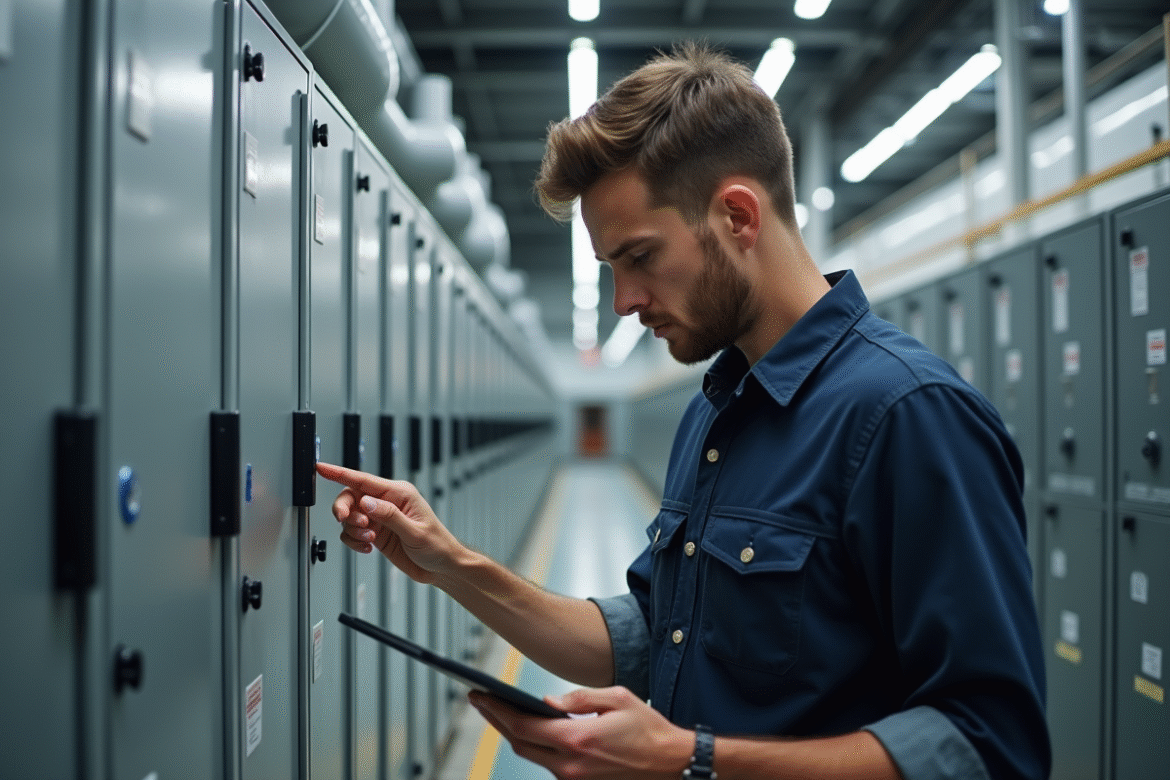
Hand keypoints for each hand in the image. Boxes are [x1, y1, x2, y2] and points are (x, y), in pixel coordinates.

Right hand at [316, 462, 466, 585]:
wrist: (441, 568)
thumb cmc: (437, 546)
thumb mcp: (415, 531)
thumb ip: (389, 516)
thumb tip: (366, 502)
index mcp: (399, 493)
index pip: (363, 479)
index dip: (339, 473)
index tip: (320, 468)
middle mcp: (387, 502)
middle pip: (351, 497)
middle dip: (344, 510)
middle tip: (349, 523)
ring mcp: (380, 518)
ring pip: (350, 517)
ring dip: (352, 530)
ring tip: (369, 540)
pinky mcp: (376, 533)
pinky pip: (353, 533)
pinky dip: (354, 541)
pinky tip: (368, 548)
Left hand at [469, 687, 692, 779]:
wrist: (671, 764)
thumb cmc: (648, 729)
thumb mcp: (617, 698)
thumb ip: (579, 698)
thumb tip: (547, 700)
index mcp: (577, 740)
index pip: (522, 725)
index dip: (496, 710)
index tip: (479, 694)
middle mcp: (570, 765)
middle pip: (519, 743)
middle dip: (496, 720)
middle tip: (482, 700)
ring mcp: (574, 779)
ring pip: (531, 755)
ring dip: (514, 733)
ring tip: (502, 711)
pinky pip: (549, 764)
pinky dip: (536, 745)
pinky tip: (532, 730)